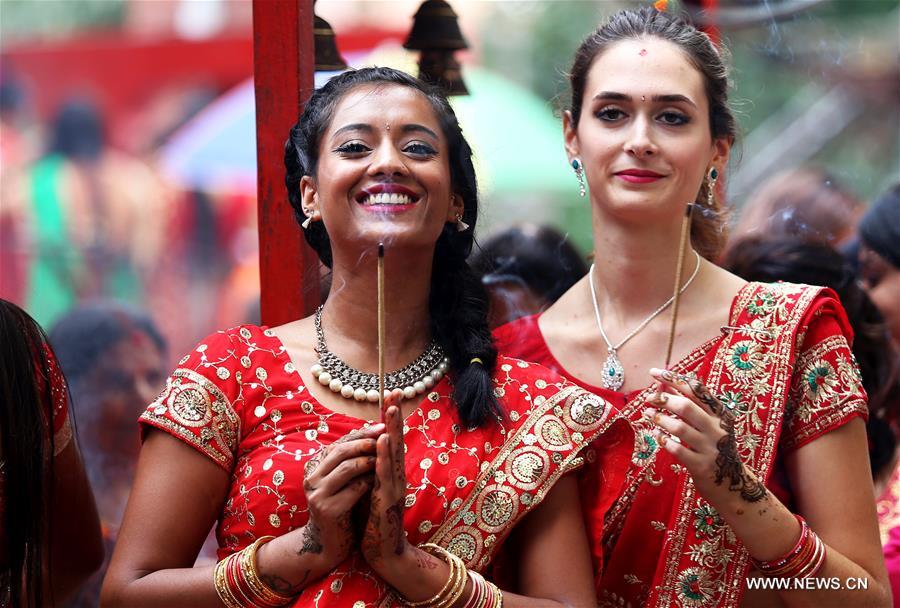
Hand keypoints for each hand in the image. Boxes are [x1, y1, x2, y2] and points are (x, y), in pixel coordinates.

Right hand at [301, 424, 382, 565]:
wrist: (330, 543)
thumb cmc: (341, 507)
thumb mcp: (342, 481)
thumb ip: (350, 461)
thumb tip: (372, 432)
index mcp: (314, 468)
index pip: (339, 443)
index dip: (360, 434)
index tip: (381, 426)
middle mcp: (312, 479)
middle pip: (340, 451)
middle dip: (365, 443)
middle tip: (385, 436)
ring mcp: (318, 495)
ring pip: (346, 468)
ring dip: (368, 460)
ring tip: (383, 457)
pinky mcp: (329, 510)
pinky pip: (354, 489)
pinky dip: (369, 481)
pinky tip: (380, 480)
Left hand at [361, 405, 408, 575]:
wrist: (383, 553)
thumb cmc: (373, 521)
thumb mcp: (369, 489)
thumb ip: (368, 469)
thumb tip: (363, 448)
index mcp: (390, 473)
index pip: (391, 440)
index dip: (390, 418)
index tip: (391, 395)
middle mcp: (396, 476)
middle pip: (397, 440)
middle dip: (395, 416)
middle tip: (397, 392)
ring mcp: (395, 488)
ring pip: (394, 454)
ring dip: (393, 431)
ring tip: (391, 410)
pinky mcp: (389, 500)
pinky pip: (386, 475)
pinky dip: (385, 457)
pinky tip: (383, 443)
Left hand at [646, 368, 766, 504]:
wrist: (731, 484)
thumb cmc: (713, 448)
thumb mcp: (707, 424)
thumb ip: (689, 405)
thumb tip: (664, 384)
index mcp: (720, 413)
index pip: (696, 389)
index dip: (673, 379)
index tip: (654, 373)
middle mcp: (717, 428)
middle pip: (686, 406)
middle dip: (664, 399)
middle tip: (648, 399)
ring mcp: (710, 448)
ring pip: (679, 427)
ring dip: (660, 419)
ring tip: (648, 414)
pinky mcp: (702, 466)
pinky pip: (677, 449)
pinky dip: (663, 440)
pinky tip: (656, 434)